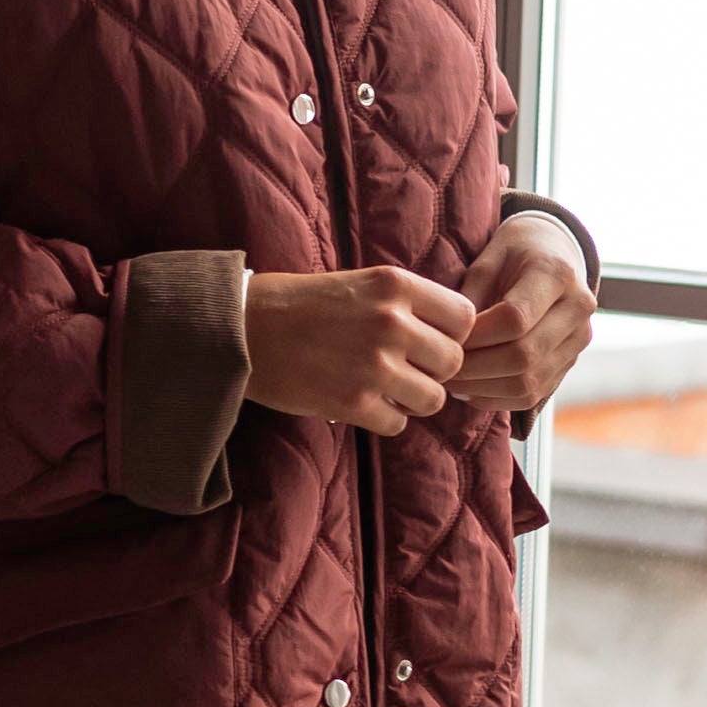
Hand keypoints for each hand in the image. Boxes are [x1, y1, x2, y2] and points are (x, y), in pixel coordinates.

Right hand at [242, 266, 478, 436]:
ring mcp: (374, 366)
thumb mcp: (360, 282)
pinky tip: (364, 404)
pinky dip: (385, 419)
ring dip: (414, 400)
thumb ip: (405, 303)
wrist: (243, 329)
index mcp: (395, 286)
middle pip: (453, 362)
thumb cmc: (300, 304)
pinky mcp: (354, 403)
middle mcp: (391, 323)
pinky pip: (398, 424)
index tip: (431, 342)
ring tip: (388, 390)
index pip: (464, 318)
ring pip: (432, 398)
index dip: (452, 335)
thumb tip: (449, 335)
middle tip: (408, 370)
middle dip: (434, 371)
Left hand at [452, 214, 596, 416]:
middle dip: (475, 368)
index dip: (476, 336)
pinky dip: (497, 399)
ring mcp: (579, 340)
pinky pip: (533, 394)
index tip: (446, 339)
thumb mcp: (488, 259)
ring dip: (483, 389)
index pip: (515, 318)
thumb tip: (447, 340)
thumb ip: (469, 297)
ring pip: (529, 382)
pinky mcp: (570, 362)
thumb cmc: (515, 252)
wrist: (555, 253)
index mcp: (556, 273)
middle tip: (442, 367)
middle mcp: (577, 309)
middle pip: (524, 355)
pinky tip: (470, 390)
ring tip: (452, 381)